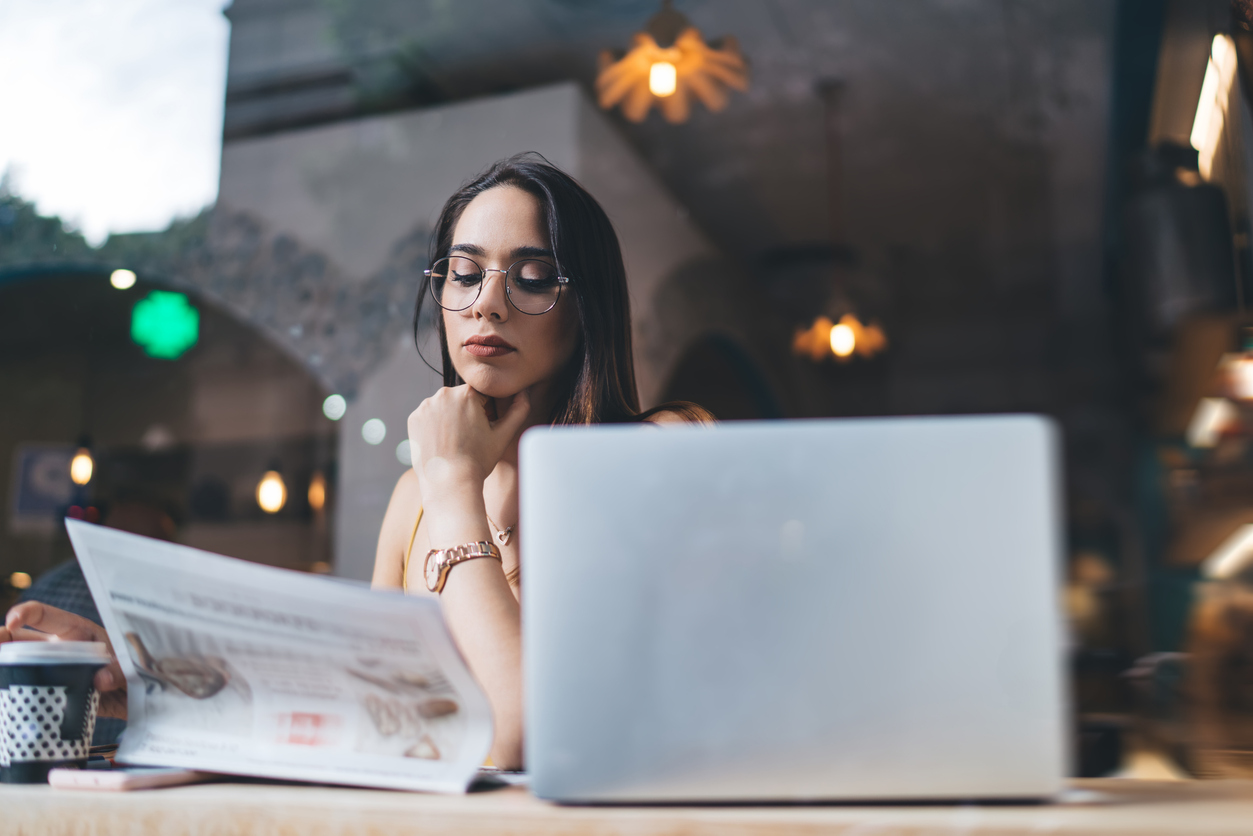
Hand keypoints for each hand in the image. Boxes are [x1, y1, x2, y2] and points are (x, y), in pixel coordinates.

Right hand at [2, 602, 126, 718]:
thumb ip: (120, 669)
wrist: (141, 695)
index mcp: (76, 632)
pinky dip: (11, 695)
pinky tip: (4, 700)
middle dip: (1, 639)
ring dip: (2, 667)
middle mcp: (57, 650)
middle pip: (19, 640)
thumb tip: (101, 679)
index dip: (26, 613)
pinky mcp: (52, 695)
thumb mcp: (132, 661)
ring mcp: (51, 672)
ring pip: (16, 666)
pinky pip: (26, 693)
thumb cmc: (135, 667)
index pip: (45, 615)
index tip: (13, 620)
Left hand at [407, 385, 530, 494]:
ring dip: (451, 418)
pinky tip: (442, 443)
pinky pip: (429, 416)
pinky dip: (435, 426)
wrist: (449, 483)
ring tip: (455, 442)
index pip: (482, 395)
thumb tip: (524, 393)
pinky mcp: (414, 418)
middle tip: (469, 439)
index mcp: (467, 393)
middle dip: (467, 413)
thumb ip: (519, 410)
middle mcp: (443, 394)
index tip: (483, 431)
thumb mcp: (504, 435)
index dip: (486, 412)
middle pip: (461, 399)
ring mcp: (425, 406)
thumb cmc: (478, 461)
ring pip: (445, 406)